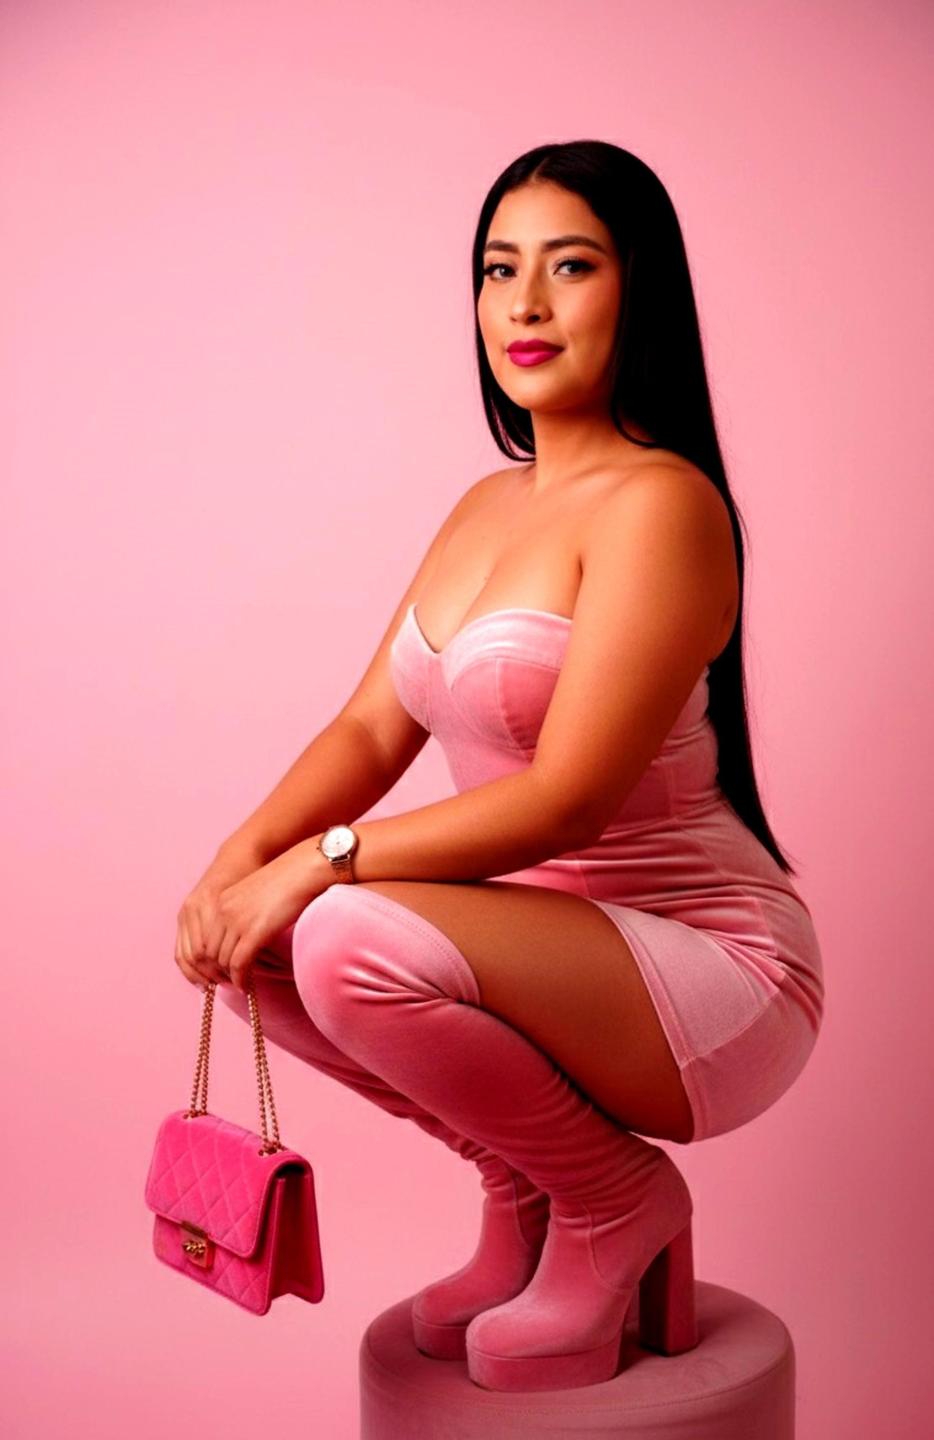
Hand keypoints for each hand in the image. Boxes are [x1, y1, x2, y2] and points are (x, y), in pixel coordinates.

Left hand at [190, 840, 330, 992]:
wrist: (302, 870)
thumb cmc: (287, 882)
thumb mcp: (254, 896)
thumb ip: (242, 914)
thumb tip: (244, 938)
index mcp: (221, 901)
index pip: (203, 939)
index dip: (209, 959)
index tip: (219, 970)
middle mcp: (223, 911)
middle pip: (209, 952)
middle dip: (217, 971)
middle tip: (228, 982)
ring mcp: (237, 922)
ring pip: (222, 961)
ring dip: (229, 976)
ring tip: (239, 984)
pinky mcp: (253, 933)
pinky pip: (238, 964)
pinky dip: (240, 978)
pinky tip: (245, 985)